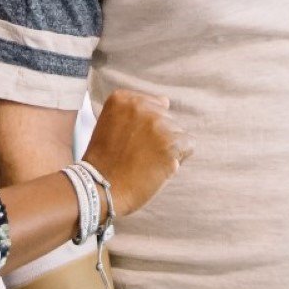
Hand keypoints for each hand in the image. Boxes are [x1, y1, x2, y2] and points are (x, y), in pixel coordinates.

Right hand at [82, 91, 190, 217]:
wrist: (100, 190)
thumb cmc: (106, 162)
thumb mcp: (110, 124)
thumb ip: (136, 111)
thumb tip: (166, 101)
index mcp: (122, 98)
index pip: (156, 105)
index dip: (147, 128)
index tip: (130, 142)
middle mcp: (140, 106)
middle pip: (167, 118)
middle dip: (159, 137)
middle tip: (137, 155)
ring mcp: (156, 124)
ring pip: (178, 133)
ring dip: (167, 148)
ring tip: (145, 162)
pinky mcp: (170, 142)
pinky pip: (188, 145)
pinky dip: (178, 159)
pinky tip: (158, 168)